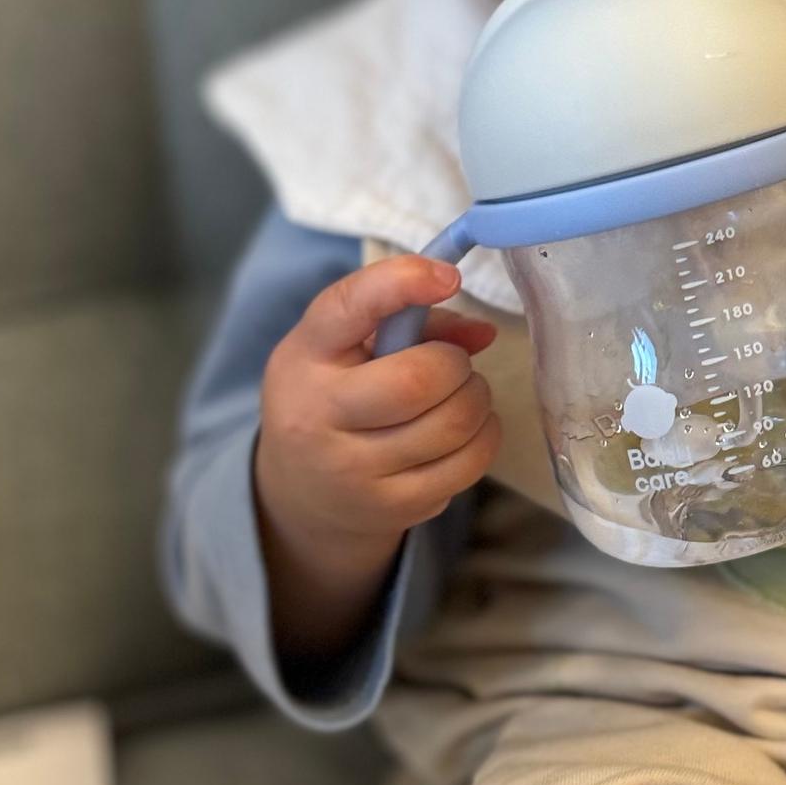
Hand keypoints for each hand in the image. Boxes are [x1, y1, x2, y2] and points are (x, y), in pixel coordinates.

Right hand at [254, 256, 499, 658]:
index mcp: (305, 355)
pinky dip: (482, 438)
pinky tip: (463, 431)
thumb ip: (414, 323)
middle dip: (456, 363)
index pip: (348, 307)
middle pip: (420, 379)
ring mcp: (352, 470)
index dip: (403, 283)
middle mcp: (318, 414)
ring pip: (455, 422)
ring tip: (460, 395)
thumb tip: (483, 334)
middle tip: (453, 364)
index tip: (448, 276)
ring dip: (476, 399)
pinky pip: (468, 464)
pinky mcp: (390, 508)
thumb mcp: (348, 348)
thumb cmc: (335, 397)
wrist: (302, 494)